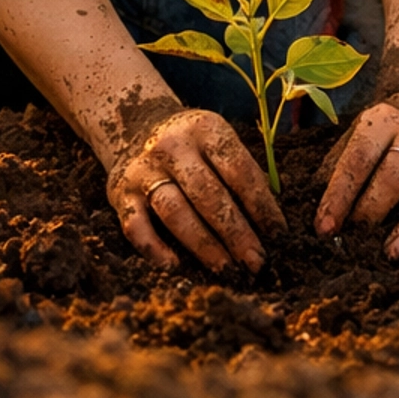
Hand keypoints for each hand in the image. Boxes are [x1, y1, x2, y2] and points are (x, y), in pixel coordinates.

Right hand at [107, 107, 284, 273]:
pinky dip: (154, 248)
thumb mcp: (218, 140)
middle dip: (236, 232)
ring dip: (204, 245)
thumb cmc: (192, 145)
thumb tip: (271, 222)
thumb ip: (241, 172)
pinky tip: (175, 266)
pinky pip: (135, 226)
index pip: (239, 170)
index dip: (261, 205)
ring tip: (228, 270)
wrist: (136, 127)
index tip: (279, 234)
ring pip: (175, 211)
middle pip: (208, 194)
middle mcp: (172, 146)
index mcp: (205, 129)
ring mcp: (143, 169)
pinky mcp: (120, 192)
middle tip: (257, 262)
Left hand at [314, 101, 398, 260]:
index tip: (325, 228)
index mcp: (382, 122)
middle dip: (373, 210)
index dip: (340, 195)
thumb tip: (320, 218)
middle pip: (396, 175)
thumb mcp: (359, 135)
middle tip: (356, 241)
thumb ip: (339, 169)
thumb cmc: (384, 134)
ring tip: (392, 253)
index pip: (358, 159)